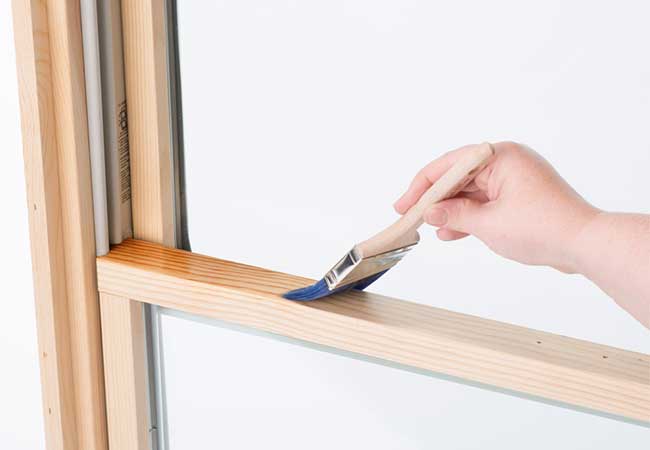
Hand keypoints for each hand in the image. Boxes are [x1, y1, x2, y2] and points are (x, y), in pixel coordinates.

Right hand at [394, 142, 598, 272]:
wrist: (584, 244)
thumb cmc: (545, 227)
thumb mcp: (488, 223)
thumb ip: (454, 215)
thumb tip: (429, 212)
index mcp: (499, 156)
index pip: (449, 165)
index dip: (422, 186)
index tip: (404, 205)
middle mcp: (506, 162)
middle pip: (458, 177)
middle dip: (435, 199)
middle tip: (412, 216)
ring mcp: (513, 180)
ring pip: (470, 192)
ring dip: (450, 210)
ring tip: (429, 227)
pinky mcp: (518, 197)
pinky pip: (485, 202)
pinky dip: (468, 216)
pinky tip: (450, 233)